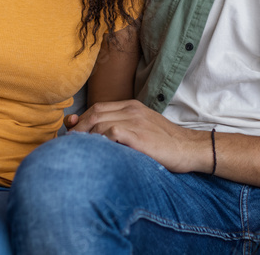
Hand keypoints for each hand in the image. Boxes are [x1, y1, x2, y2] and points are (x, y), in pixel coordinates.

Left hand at [69, 99, 211, 172]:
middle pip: (95, 113)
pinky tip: (96, 152)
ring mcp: (135, 121)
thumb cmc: (165, 144)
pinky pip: (111, 133)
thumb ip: (121, 128)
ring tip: (79, 152)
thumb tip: (96, 136)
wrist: (189, 148)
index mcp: (132, 106)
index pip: (98, 107)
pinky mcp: (138, 135)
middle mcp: (132, 110)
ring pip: (99, 123)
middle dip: (79, 129)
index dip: (82, 120)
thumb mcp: (143, 130)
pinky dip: (100, 141)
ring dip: (86, 138)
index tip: (71, 132)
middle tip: (69, 145)